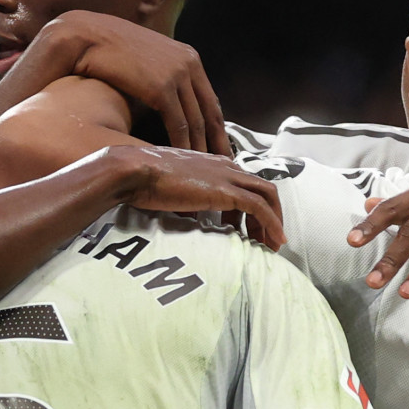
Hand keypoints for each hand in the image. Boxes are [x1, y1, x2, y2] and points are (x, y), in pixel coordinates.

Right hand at [40, 11, 229, 156]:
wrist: (84, 35)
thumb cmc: (106, 51)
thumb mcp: (142, 63)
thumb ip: (157, 79)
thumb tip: (160, 103)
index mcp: (187, 57)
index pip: (209, 100)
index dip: (217, 128)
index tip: (221, 150)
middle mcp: (189, 64)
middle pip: (210, 113)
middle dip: (217, 143)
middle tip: (224, 169)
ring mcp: (177, 74)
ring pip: (197, 123)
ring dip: (200, 152)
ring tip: (204, 176)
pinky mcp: (161, 87)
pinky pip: (179, 125)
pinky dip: (183, 148)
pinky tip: (183, 165)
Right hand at [105, 146, 285, 251]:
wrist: (135, 171)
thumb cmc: (143, 180)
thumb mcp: (171, 188)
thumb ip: (186, 198)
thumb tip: (189, 217)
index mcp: (213, 164)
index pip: (245, 182)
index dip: (252, 207)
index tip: (249, 229)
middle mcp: (225, 166)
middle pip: (263, 187)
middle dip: (270, 214)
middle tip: (268, 239)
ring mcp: (227, 177)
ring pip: (267, 196)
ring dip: (274, 221)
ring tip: (273, 244)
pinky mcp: (226, 191)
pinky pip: (259, 207)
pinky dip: (271, 224)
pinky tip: (273, 240)